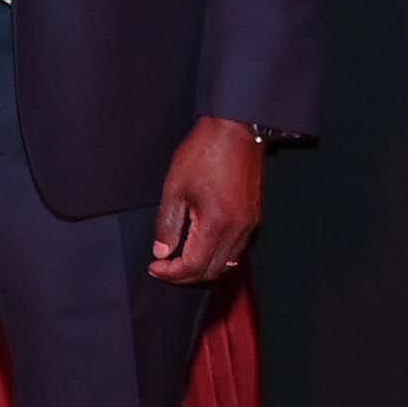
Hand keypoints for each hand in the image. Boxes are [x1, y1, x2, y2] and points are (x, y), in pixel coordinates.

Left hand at [151, 117, 264, 283]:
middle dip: (185, 275)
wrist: (235, 130)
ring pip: (227, 264)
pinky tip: (200, 247)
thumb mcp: (175, 188)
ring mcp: (250, 225)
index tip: (154, 267)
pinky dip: (217, 256)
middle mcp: (239, 230)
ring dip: (202, 268)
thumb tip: (162, 252)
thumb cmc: (203, 154)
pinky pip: (236, 250)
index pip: (195, 266)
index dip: (172, 273)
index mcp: (217, 224)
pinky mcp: (253, 217)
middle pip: (212, 271)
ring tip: (178, 260)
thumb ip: (167, 224)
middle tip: (163, 268)